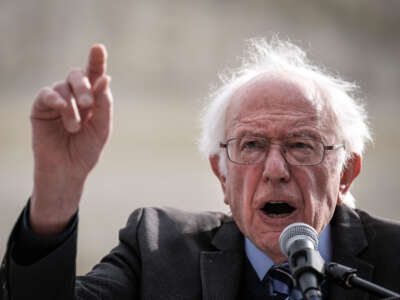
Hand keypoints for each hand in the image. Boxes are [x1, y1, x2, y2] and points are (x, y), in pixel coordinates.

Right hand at [29, 45, 112, 234]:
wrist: (67, 170)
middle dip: (84, 86)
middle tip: (89, 105)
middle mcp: (75, 95)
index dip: (97, 61)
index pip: (95, 76)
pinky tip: (61, 107)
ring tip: (75, 128)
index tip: (98, 48)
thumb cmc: (86, 150)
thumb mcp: (101, 128)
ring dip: (72, 107)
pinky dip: (55, 99)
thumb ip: (104, 105)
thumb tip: (106, 79)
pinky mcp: (41, 108)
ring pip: (63, 86)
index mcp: (92, 99)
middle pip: (78, 75)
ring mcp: (57, 100)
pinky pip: (46, 94)